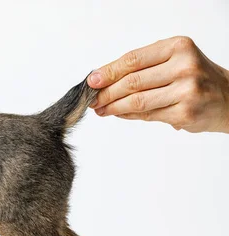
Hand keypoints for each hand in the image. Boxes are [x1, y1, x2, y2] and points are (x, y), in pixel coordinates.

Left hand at [88, 36, 228, 133]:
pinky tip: (119, 113)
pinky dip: (128, 115)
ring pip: (137, 101)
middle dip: (107, 92)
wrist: (228, 97)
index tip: (91, 81)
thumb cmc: (195, 78)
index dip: (109, 71)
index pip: (133, 59)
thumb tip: (103, 79)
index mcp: (178, 47)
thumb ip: (143, 67)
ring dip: (114, 107)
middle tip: (92, 99)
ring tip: (101, 109)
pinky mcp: (185, 113)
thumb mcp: (174, 60)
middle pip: (132, 82)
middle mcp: (184, 66)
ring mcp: (186, 90)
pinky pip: (148, 115)